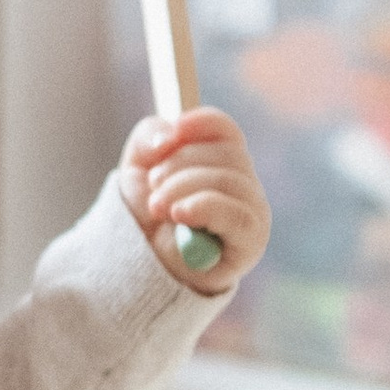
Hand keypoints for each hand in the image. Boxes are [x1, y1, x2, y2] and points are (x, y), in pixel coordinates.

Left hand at [124, 104, 267, 287]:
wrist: (144, 267)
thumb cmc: (149, 217)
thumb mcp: (137, 167)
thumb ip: (149, 137)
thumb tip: (171, 134)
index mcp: (222, 161)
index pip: (224, 130)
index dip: (201, 123)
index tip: (174, 131)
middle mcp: (243, 183)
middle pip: (224, 153)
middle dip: (178, 165)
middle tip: (153, 186)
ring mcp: (252, 209)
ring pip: (226, 180)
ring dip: (181, 189)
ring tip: (157, 208)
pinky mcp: (252, 239)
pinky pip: (236, 214)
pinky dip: (203, 208)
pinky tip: (180, 215)